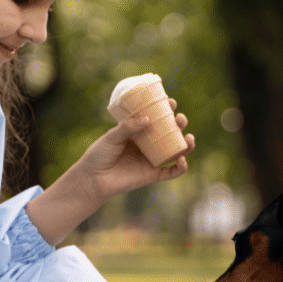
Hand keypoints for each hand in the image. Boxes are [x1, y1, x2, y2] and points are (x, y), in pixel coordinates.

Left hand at [76, 98, 195, 202]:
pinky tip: (181, 159)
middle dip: (180, 124)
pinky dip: (181, 167)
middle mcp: (150, 144)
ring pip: (178, 151)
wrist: (93, 179)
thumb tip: (147, 119)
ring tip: (189, 138)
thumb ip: (127, 127)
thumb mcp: (112, 136)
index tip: (170, 102)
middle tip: (179, 119)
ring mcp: (153, 159)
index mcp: (140, 131)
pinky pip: (173, 172)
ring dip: (188, 144)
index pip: (158, 118)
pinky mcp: (154, 175)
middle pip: (172, 132)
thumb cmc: (99, 155)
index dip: (167, 109)